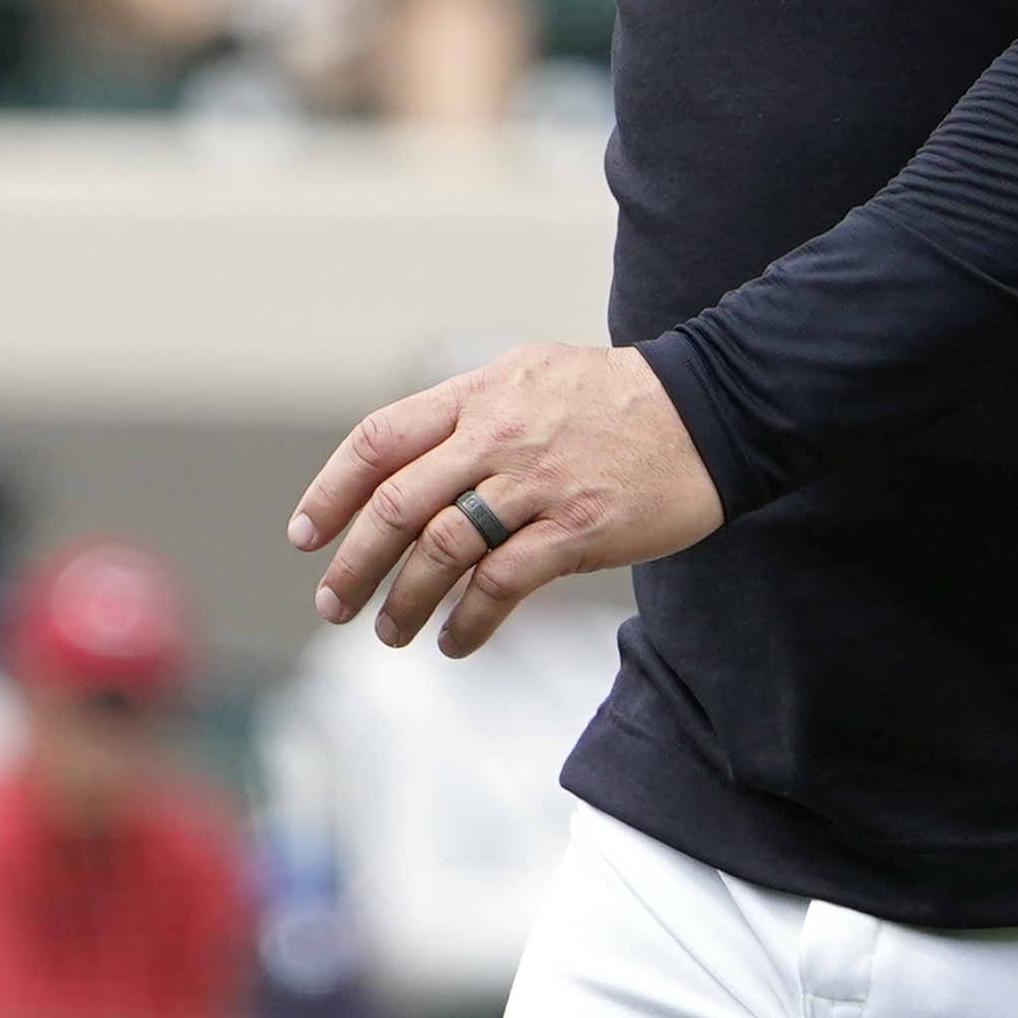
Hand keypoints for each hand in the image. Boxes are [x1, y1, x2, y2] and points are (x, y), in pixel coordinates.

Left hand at [289, 344, 720, 658]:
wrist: (711, 408)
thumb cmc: (615, 399)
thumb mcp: (530, 377)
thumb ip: (468, 415)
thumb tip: (404, 466)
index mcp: (479, 394)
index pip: (379, 440)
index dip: (331, 491)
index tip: (306, 535)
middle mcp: (499, 434)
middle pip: (398, 503)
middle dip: (354, 562)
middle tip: (334, 604)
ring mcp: (539, 482)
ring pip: (443, 549)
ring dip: (405, 600)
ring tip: (392, 632)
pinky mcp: (579, 528)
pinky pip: (503, 584)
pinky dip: (470, 621)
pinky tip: (456, 640)